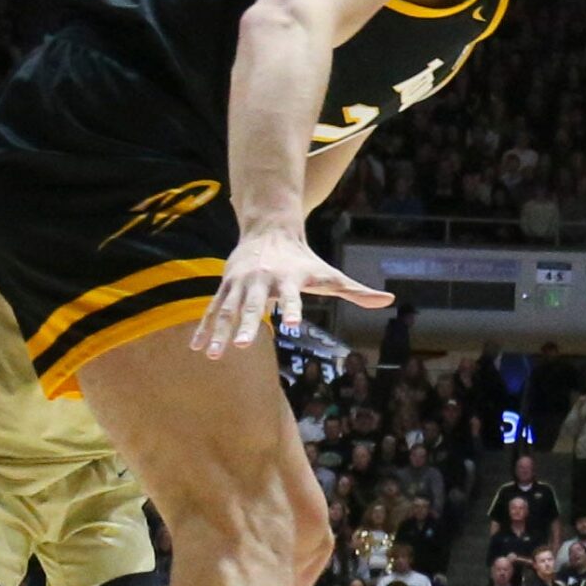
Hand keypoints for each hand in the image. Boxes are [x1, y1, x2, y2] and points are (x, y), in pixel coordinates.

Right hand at [193, 228, 392, 357]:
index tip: (292, 326)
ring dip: (220, 332)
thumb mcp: (330, 274)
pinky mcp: (226, 286)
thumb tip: (388, 301)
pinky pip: (214, 309)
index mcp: (288, 279)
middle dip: (247, 326)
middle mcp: (262, 280)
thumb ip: (356, 291)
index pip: (292, 297)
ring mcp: (240, 283)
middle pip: (254, 306)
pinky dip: (206, 327)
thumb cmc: (305, 260)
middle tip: (242, 347)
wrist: (270, 230)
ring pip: (228, 310)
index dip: (292, 310)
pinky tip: (198, 348)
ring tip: (214, 355)